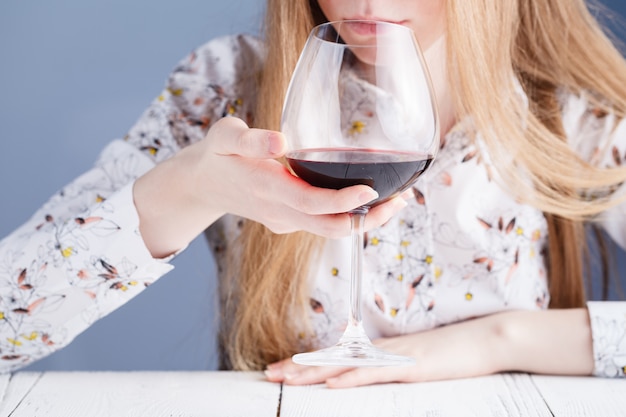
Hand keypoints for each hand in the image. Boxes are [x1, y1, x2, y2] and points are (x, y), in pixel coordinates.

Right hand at [134, 117, 408, 256]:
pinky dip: (351, 216)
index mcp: (266, 189)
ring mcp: (286, 220)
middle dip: (369, 219)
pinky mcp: (291, 221)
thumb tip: (280, 140)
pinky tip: (372, 200)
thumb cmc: (217, 154)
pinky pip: (325, 224)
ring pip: (331, 230)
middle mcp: (280, 211)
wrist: (203, 184)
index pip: (311, 202)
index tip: (373, 190)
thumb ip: (249, 139)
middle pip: (331, 227)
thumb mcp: (224, 136)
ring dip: (366, 221)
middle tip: (404, 200)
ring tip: (398, 201)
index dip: (343, 201)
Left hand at [264, 309, 593, 387]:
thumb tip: (373, 371)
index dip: (310, 363)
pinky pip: (376, 373)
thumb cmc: (456, 350)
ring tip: (287, 378)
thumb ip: (395, 364)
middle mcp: (382, 350)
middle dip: (300, 367)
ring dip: (315, 372)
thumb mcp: (420, 359)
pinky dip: (352, 378)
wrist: (488, 337)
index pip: (338, 356)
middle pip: (333, 359)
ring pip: (347, 365)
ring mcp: (395, 357)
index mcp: (382, 350)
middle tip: (269, 373)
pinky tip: (333, 383)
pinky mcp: (412, 366)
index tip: (284, 369)